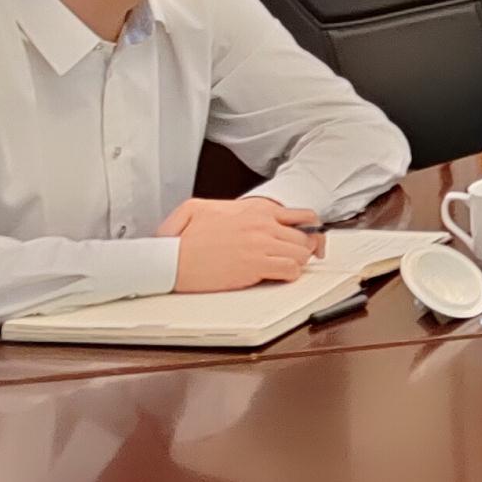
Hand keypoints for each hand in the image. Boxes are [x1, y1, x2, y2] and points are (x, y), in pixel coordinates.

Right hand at [166, 196, 321, 291]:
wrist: (170, 259)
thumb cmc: (183, 238)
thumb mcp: (200, 207)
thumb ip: (227, 205)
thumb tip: (239, 211)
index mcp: (256, 210)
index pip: (303, 215)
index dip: (311, 229)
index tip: (309, 239)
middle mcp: (262, 224)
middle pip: (306, 237)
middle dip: (304, 248)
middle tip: (296, 256)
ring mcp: (261, 244)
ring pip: (302, 253)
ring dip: (298, 262)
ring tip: (285, 266)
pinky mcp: (256, 266)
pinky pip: (291, 270)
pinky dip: (290, 275)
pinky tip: (279, 276)